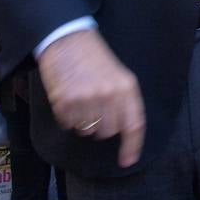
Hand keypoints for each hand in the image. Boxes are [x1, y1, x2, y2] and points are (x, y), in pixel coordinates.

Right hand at [36, 29, 144, 167]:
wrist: (69, 39)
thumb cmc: (95, 58)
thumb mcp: (119, 75)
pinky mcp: (65, 101)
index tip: (127, 161)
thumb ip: (123, 100)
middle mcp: (109, 94)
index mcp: (127, 87)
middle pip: (108, 132)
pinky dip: (68, 117)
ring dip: (84, 122)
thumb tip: (122, 131)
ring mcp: (87, 98)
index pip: (134, 124)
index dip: (132, 145)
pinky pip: (68, 124)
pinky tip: (69, 98)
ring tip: (82, 99)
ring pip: (88, 131)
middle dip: (102, 126)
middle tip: (96, 108)